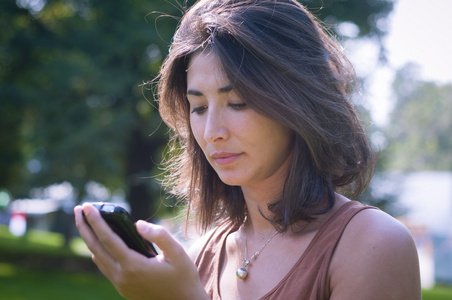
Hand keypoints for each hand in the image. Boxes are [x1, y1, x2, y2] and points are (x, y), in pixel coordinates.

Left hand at [74, 204, 208, 299]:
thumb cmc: (183, 276)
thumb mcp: (177, 253)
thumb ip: (159, 235)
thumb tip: (138, 224)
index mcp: (134, 266)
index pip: (108, 239)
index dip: (96, 221)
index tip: (87, 206)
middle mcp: (122, 276)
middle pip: (95, 248)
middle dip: (84, 227)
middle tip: (77, 209)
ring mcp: (120, 284)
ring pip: (97, 258)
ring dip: (89, 239)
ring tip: (84, 222)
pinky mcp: (123, 288)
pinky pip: (105, 268)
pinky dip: (98, 252)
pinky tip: (97, 244)